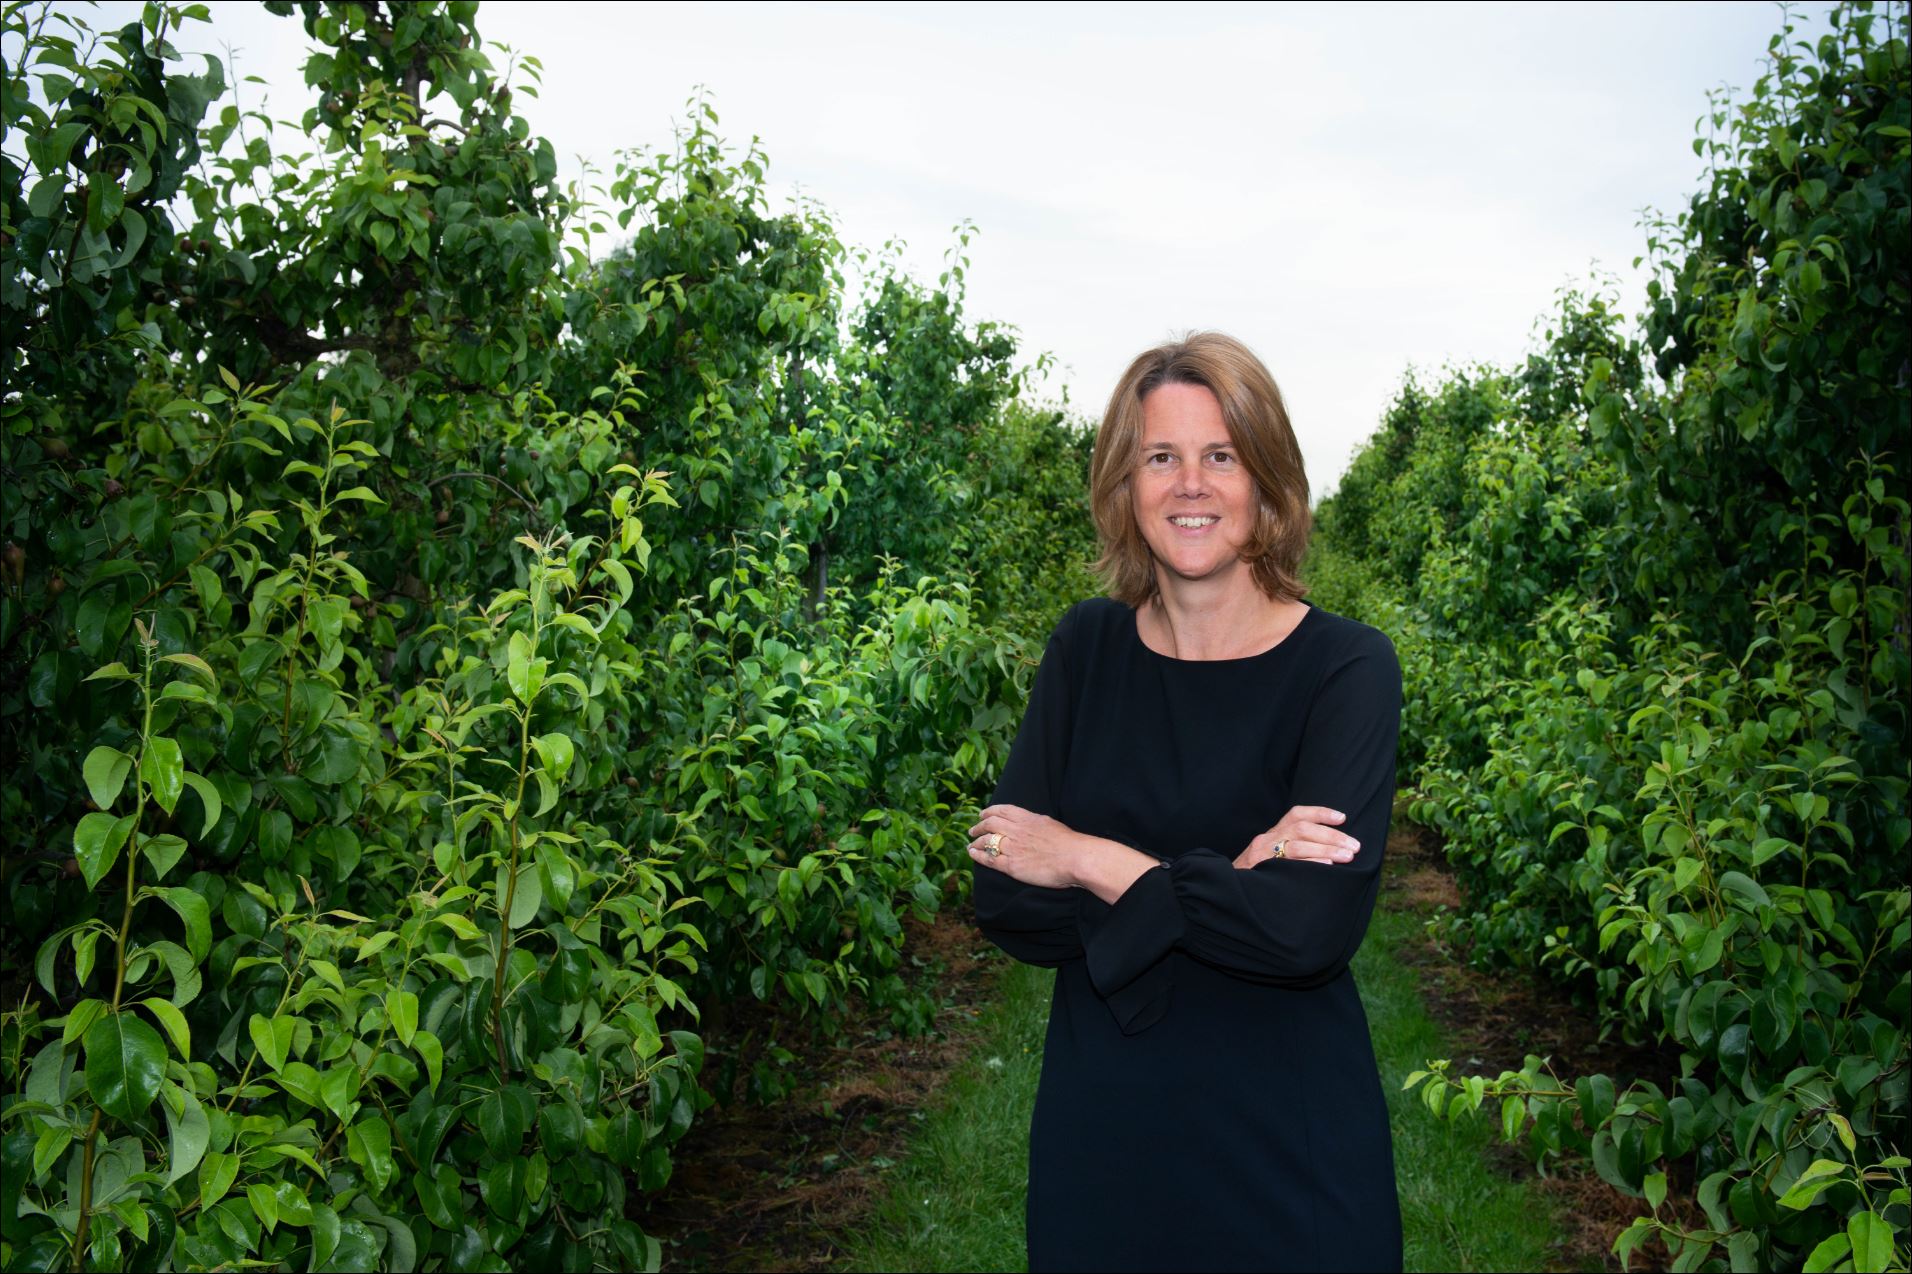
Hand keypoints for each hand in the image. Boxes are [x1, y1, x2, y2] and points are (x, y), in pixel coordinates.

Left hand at [967, 804, 1084, 889]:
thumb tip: (1027, 823)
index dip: (989, 811)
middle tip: (973, 830)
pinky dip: (978, 855)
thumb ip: (1034, 823)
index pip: (1002, 810)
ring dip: (976, 841)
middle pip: (990, 824)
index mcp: (1027, 818)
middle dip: (979, 826)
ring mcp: (1012, 848)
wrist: (1074, 858)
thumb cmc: (1068, 842)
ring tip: (971, 844)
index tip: (983, 814)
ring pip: (987, 841)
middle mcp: (1016, 831)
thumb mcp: (1049, 823)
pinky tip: (972, 853)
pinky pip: (989, 859)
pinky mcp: (1012, 866)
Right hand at [1234, 805, 1359, 868]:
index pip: (1296, 814)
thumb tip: (1330, 849)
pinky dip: (1311, 863)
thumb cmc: (1256, 875)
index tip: (1343, 818)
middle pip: (1301, 829)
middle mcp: (1266, 840)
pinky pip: (1289, 865)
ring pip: (1297, 845)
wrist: (1227, 892)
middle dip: (1331, 836)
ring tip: (1347, 856)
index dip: (1320, 813)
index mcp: (1272, 834)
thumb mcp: (1270, 856)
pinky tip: (1327, 866)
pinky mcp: (1261, 871)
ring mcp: (1262, 855)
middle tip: (1354, 846)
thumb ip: (1292, 849)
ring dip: (1326, 849)